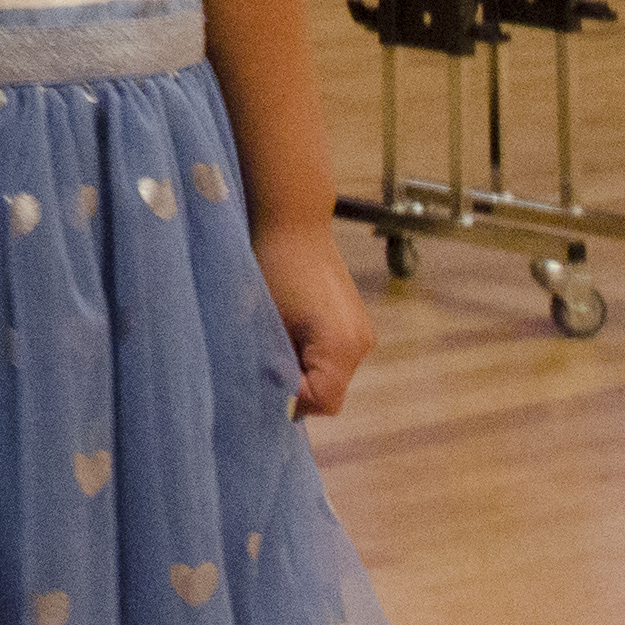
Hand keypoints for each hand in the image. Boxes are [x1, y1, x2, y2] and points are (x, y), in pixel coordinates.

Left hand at [259, 214, 371, 417]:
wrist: (293, 223)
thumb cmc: (272, 265)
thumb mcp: (263, 318)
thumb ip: (268, 361)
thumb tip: (265, 393)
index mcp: (341, 345)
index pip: (324, 402)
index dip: (292, 399)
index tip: (262, 380)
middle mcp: (360, 344)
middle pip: (330, 392)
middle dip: (295, 386)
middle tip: (262, 365)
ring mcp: (362, 333)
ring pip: (331, 375)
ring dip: (302, 370)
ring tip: (272, 344)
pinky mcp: (355, 323)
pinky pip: (334, 356)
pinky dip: (311, 356)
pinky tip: (286, 333)